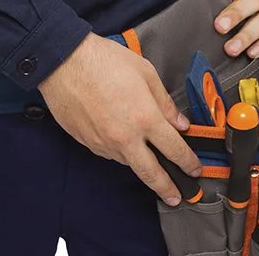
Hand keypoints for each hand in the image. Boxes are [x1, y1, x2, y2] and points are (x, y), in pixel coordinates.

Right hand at [38, 34, 200, 204]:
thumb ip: (164, 102)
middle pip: (152, 173)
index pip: (174, 149)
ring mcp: (105, 143)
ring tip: (150, 164)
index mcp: (145, 118)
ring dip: (141, 165)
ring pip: (129, 163)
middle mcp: (126, 137)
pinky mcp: (89, 143)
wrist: (65, 63)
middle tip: (177, 196)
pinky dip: (121, 152)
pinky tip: (123, 142)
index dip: (188, 162)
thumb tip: (179, 122)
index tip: (194, 169)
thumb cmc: (104, 61)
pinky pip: (110, 154)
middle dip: (168, 188)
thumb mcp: (145, 73)